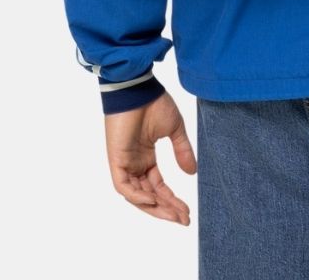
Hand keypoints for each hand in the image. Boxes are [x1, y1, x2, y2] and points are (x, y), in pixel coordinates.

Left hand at [104, 88, 196, 223]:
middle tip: (183, 219)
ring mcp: (125, 164)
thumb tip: (192, 172)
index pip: (159, 187)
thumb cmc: (154, 103)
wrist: (137, 89)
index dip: (172, 200)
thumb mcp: (174, 129)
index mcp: (146, 158)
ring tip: (173, 215)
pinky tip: (153, 199)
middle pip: (149, 196)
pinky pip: (124, 187)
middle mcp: (135, 164)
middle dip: (166, 209)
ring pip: (137, 196)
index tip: (187, 211)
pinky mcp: (116, 160)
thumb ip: (182, 150)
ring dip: (154, 207)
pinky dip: (137, 196)